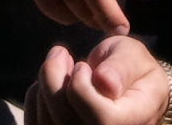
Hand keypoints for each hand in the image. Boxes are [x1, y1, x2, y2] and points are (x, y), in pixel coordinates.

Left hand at [24, 37, 169, 124]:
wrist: (130, 90)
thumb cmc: (133, 71)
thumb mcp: (135, 58)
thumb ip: (122, 67)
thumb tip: (104, 81)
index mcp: (132, 122)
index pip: (100, 118)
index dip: (82, 88)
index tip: (83, 65)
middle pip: (65, 120)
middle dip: (54, 79)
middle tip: (60, 52)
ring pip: (47, 122)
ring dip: (44, 86)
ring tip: (59, 67)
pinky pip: (37, 123)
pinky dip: (36, 98)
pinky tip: (50, 85)